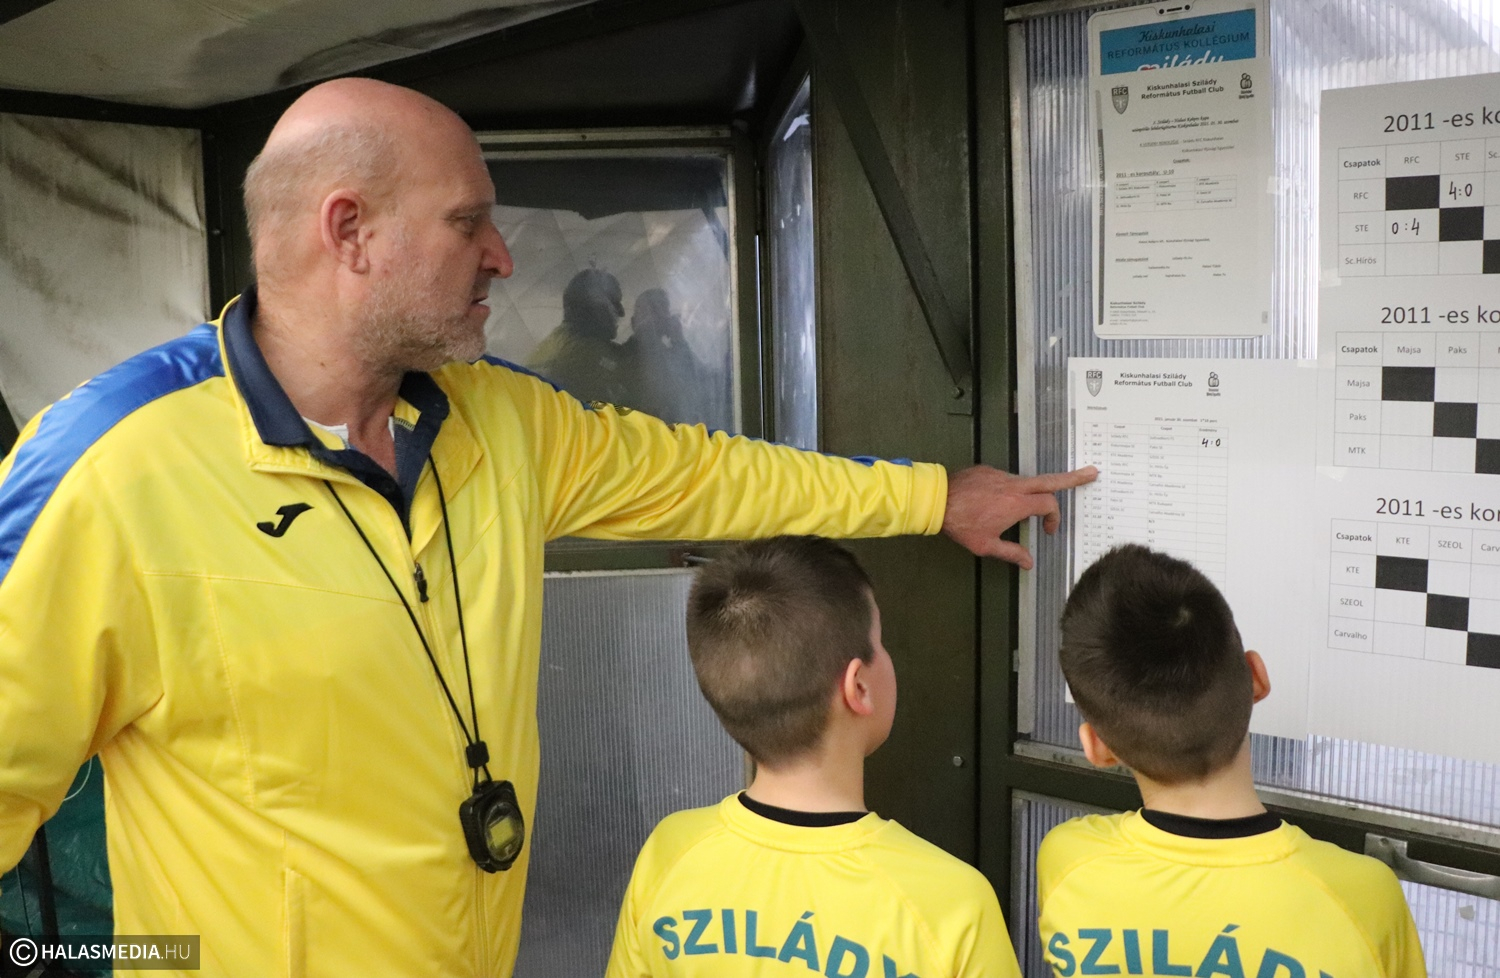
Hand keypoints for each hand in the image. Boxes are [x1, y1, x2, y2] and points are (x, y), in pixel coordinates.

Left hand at [941, 464, 1097, 568]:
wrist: (935, 500)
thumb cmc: (961, 525)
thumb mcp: (986, 545)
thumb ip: (1011, 553)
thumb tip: (1029, 563)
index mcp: (1017, 503)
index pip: (1049, 504)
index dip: (1053, 518)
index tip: (1047, 531)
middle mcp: (1013, 484)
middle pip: (1050, 480)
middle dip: (1073, 478)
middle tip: (1092, 472)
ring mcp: (1000, 474)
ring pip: (1025, 483)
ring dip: (1032, 493)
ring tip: (1023, 507)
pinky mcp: (987, 470)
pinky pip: (1005, 480)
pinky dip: (1009, 490)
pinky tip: (993, 503)